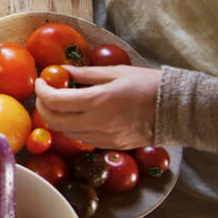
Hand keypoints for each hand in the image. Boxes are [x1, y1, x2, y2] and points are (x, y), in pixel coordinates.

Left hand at [33, 65, 160, 149]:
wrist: (177, 110)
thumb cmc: (149, 85)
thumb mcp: (116, 72)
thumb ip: (85, 74)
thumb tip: (62, 71)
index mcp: (98, 102)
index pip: (55, 101)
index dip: (42, 91)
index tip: (41, 81)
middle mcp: (97, 123)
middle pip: (54, 121)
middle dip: (43, 106)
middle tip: (46, 92)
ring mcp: (103, 138)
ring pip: (65, 133)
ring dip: (56, 117)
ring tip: (61, 102)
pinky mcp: (110, 145)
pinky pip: (81, 138)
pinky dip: (72, 127)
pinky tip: (78, 114)